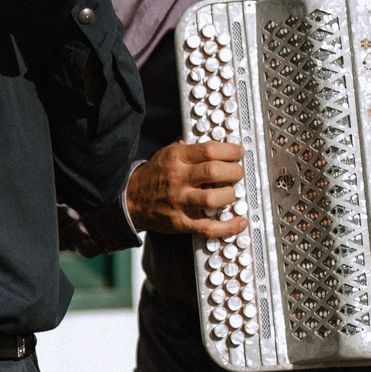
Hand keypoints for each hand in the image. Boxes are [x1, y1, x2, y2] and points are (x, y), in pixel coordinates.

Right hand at [126, 142, 246, 238]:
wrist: (131, 199)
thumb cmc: (155, 175)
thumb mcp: (167, 153)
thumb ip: (190, 148)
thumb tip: (216, 143)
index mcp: (176, 158)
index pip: (209, 150)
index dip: (230, 150)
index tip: (239, 152)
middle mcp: (178, 178)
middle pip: (214, 171)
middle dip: (234, 171)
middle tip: (238, 173)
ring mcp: (179, 202)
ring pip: (213, 199)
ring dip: (230, 195)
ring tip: (231, 193)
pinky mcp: (181, 222)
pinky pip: (208, 227)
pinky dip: (227, 227)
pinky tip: (239, 222)